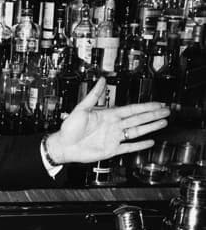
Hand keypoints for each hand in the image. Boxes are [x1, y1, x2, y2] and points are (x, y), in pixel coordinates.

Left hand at [46, 78, 168, 165]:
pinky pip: (129, 147)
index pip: (132, 109)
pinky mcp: (111, 149)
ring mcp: (114, 137)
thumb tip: (100, 80)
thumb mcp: (81, 108)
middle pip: (139, 119)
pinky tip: (149, 142)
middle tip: (167, 111)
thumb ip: (93, 95)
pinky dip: (139, 145)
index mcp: (108, 115)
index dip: (146, 106)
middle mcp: (114, 125)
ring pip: (137, 131)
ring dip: (150, 127)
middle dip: (153, 114)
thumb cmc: (69, 128)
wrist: (63, 145)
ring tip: (163, 122)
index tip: (157, 103)